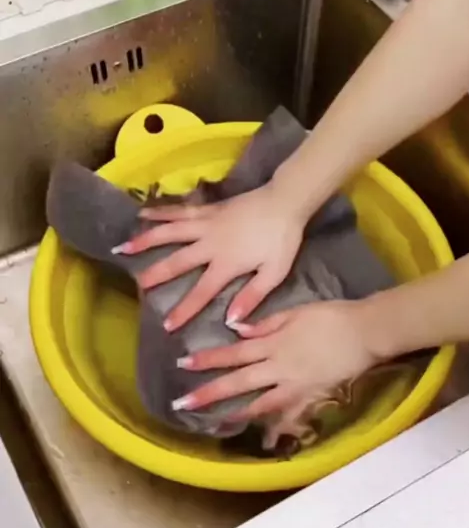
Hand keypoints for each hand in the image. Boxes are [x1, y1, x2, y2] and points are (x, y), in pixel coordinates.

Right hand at [117, 182, 305, 330]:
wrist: (286, 201)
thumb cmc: (283, 239)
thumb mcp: (274, 273)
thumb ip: (252, 297)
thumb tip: (230, 321)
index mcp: (227, 263)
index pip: (202, 292)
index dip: (184, 309)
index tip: (167, 326)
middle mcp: (210, 243)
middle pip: (178, 261)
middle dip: (156, 275)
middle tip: (136, 286)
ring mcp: (206, 223)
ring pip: (170, 232)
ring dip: (146, 240)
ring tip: (123, 247)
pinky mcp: (208, 209)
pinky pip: (179, 211)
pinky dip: (159, 213)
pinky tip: (142, 214)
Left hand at [173, 300, 383, 447]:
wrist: (365, 332)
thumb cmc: (331, 316)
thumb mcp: (295, 312)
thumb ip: (265, 324)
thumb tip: (238, 331)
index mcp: (273, 343)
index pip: (234, 353)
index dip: (208, 359)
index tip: (184, 363)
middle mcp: (279, 367)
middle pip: (239, 382)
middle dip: (209, 392)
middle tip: (182, 402)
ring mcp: (295, 385)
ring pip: (259, 403)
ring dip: (234, 412)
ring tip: (213, 420)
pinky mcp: (311, 396)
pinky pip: (288, 413)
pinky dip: (273, 425)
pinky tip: (261, 435)